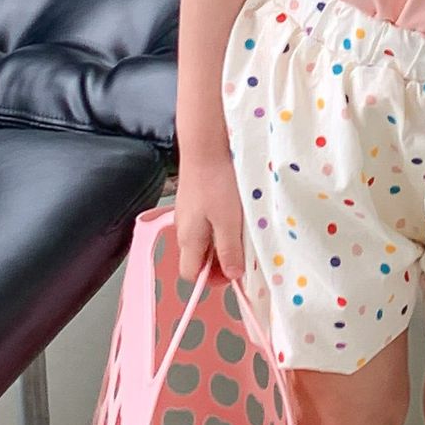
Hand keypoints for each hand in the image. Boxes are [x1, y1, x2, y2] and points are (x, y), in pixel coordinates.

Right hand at [173, 153, 246, 281]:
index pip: (191, 275)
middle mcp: (182, 230)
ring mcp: (186, 213)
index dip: (211, 279)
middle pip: (196, 258)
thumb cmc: (218, 184)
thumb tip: (232, 275)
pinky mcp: (192, 199)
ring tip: (239, 230)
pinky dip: (217, 224)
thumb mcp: (229, 222)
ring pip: (202, 239)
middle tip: (242, 251)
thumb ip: (229, 251)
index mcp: (188, 240)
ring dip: (220, 242)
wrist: (206, 146)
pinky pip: (203, 222)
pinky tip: (232, 212)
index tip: (234, 271)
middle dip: (218, 261)